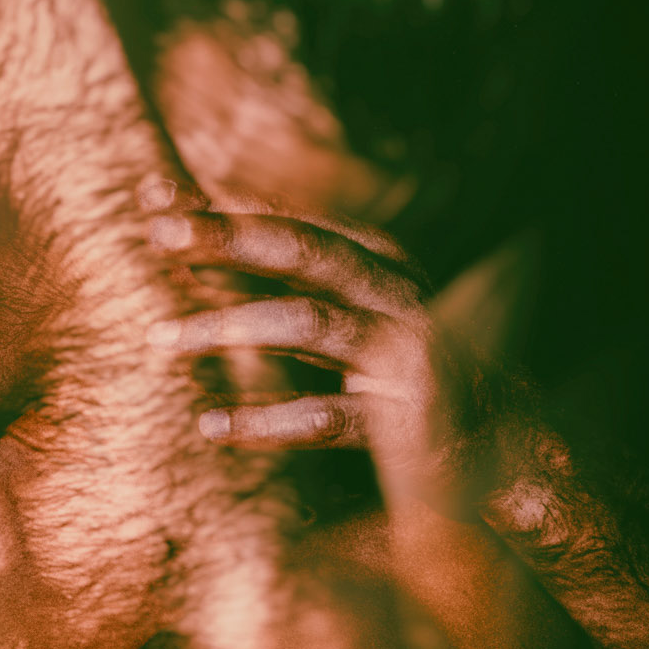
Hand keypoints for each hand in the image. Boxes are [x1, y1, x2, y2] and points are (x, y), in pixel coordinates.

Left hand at [142, 189, 477, 503]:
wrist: (495, 445)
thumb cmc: (394, 372)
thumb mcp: (339, 311)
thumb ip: (268, 277)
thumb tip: (180, 223)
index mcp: (378, 260)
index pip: (291, 223)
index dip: (222, 211)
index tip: (153, 202)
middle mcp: (394, 292)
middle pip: (303, 252)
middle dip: (229, 239)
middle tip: (159, 236)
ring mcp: (402, 352)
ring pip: (307, 322)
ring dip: (228, 326)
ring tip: (160, 337)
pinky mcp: (404, 417)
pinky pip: (324, 416)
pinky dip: (264, 421)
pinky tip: (211, 425)